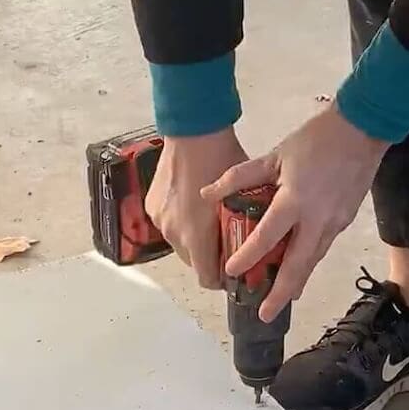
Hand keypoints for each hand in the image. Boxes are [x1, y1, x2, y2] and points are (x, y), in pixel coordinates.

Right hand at [147, 129, 247, 288]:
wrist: (192, 129)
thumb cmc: (222, 158)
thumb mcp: (242, 194)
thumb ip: (245, 224)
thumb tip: (257, 243)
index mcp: (197, 236)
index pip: (207, 279)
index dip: (222, 279)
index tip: (234, 271)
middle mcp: (174, 235)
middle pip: (194, 263)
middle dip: (209, 257)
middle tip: (226, 240)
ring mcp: (160, 222)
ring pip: (180, 244)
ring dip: (194, 239)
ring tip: (208, 220)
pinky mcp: (151, 208)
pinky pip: (168, 226)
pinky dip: (180, 222)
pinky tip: (191, 205)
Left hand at [201, 106, 387, 322]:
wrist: (364, 128)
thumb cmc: (315, 140)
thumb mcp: (275, 155)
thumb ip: (240, 177)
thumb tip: (206, 193)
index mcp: (295, 201)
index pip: (267, 237)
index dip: (249, 256)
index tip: (232, 273)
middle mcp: (317, 219)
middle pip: (298, 265)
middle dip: (281, 294)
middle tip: (265, 315)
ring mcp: (335, 223)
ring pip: (313, 261)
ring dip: (296, 283)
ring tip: (281, 301)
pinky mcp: (344, 222)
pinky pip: (322, 248)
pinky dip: (308, 263)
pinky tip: (298, 271)